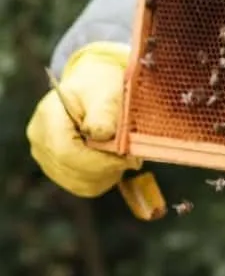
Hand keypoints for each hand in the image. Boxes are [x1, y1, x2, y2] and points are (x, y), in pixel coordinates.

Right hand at [26, 41, 140, 197]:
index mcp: (49, 117)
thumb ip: (104, 114)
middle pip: (75, 171)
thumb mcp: (107, 93)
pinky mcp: (58, 170)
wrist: (92, 91)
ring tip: (120, 155)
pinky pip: (84, 187)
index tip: (128, 157)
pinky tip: (111, 162)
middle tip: (132, 156)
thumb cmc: (101, 89)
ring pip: (81, 184)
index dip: (100, 161)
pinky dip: (103, 178)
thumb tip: (102, 134)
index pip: (67, 152)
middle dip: (109, 168)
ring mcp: (45, 157)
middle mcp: (40, 140)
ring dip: (108, 174)